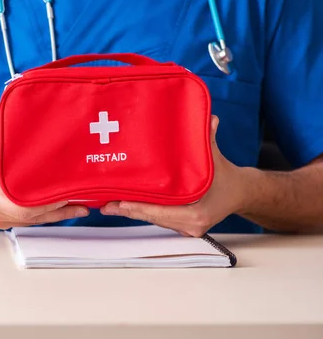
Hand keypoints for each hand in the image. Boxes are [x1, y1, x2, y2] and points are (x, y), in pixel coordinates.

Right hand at [0, 104, 88, 229]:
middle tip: (81, 204)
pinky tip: (66, 209)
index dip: (44, 206)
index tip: (63, 197)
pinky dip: (47, 215)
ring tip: (80, 208)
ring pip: (32, 222)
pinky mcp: (5, 222)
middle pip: (31, 218)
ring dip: (56, 216)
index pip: (20, 209)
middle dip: (58, 212)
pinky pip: (29, 222)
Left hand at [100, 116, 251, 236]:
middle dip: (129, 210)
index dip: (140, 207)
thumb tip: (208, 118)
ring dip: (132, 211)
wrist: (240, 193)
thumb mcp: (217, 157)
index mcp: (198, 214)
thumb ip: (208, 138)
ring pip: (153, 219)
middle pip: (153, 218)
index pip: (162, 212)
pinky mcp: (180, 224)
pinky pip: (158, 218)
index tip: (121, 203)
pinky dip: (142, 211)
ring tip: (108, 205)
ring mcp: (185, 228)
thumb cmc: (228, 179)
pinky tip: (124, 205)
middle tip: (106, 204)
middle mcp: (191, 226)